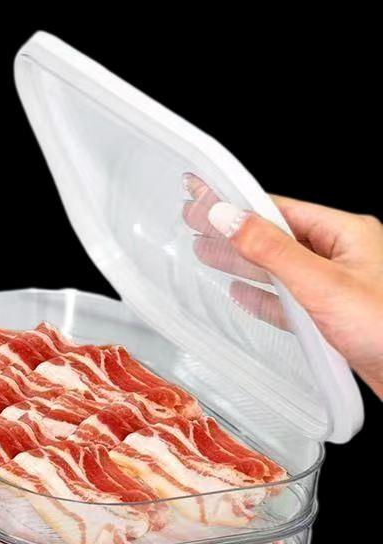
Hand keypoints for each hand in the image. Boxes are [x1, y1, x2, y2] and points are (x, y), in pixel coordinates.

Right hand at [184, 175, 382, 398]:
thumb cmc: (382, 328)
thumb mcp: (320, 283)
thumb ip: (271, 250)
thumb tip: (229, 218)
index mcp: (346, 233)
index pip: (280, 210)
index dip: (238, 205)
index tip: (204, 199)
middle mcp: (341, 255)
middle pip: (274, 237)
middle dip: (233, 232)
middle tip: (195, 223)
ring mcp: (334, 286)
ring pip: (277, 268)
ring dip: (241, 262)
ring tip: (206, 253)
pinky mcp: (328, 317)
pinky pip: (286, 300)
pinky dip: (260, 296)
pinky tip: (240, 293)